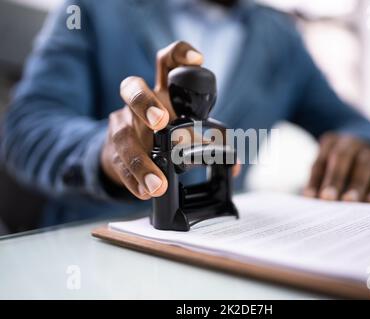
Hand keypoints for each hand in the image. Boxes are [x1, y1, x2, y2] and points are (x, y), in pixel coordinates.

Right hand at [100, 41, 203, 199]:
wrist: (126, 155)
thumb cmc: (161, 136)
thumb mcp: (186, 131)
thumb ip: (211, 142)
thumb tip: (234, 164)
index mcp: (161, 92)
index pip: (166, 62)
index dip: (180, 54)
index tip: (199, 60)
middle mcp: (139, 104)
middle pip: (132, 88)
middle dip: (146, 103)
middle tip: (161, 122)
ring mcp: (122, 126)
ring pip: (123, 135)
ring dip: (142, 160)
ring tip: (159, 183)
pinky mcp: (113, 152)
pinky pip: (120, 165)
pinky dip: (135, 180)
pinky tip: (146, 192)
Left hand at [303, 133, 369, 202]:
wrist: (365, 146)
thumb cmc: (336, 163)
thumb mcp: (325, 163)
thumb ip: (319, 181)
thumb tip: (312, 202)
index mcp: (330, 142)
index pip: (320, 162)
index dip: (314, 181)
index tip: (309, 197)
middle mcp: (350, 144)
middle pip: (341, 158)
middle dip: (334, 179)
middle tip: (327, 198)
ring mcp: (368, 153)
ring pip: (363, 166)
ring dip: (356, 185)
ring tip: (348, 201)